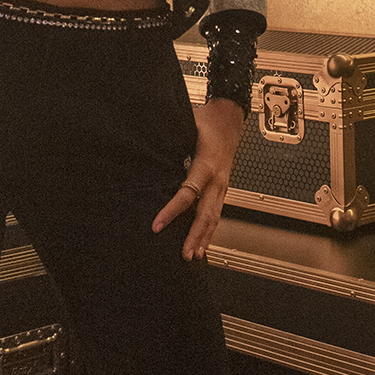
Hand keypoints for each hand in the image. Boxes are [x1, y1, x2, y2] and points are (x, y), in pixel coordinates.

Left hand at [151, 97, 244, 259]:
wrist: (230, 119)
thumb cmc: (207, 122)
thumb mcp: (188, 127)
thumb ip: (170, 142)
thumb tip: (144, 150)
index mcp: (207, 165)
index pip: (187, 193)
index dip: (171, 211)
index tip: (157, 224)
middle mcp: (217, 179)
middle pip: (206, 213)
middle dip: (195, 235)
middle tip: (184, 254)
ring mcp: (222, 186)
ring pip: (214, 217)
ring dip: (204, 238)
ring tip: (194, 256)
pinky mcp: (222, 190)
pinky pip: (216, 213)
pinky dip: (210, 231)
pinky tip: (203, 244)